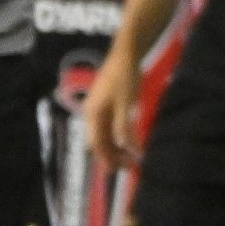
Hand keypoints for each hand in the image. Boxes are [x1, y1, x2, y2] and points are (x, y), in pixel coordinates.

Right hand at [84, 49, 141, 169]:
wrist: (125, 54)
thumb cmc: (124, 76)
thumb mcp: (125, 103)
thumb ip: (125, 127)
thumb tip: (130, 149)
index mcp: (92, 114)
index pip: (96, 143)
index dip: (107, 159)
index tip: (120, 171)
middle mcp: (92, 114)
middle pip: (99, 142)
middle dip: (113, 156)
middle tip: (131, 167)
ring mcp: (99, 111)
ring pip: (105, 136)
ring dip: (117, 148)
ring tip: (132, 158)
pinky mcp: (107, 107)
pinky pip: (110, 128)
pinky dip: (119, 138)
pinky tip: (130, 143)